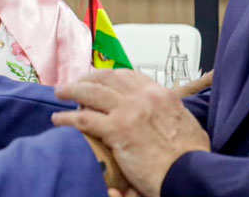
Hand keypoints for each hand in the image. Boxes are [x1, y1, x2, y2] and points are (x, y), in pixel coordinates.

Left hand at [53, 69, 209, 196]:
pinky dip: (68, 118)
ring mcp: (129, 111)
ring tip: (61, 92)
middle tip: (75, 82)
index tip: (99, 78)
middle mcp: (143, 96)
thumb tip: (164, 117)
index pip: (128, 75)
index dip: (109, 75)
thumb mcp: (186, 124)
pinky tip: (59, 120)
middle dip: (88, 78)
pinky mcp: (117, 130)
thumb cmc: (190, 156)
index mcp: (160, 94)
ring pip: (92, 92)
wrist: (189, 173)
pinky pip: (84, 118)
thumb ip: (170, 114)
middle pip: (107, 78)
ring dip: (73, 90)